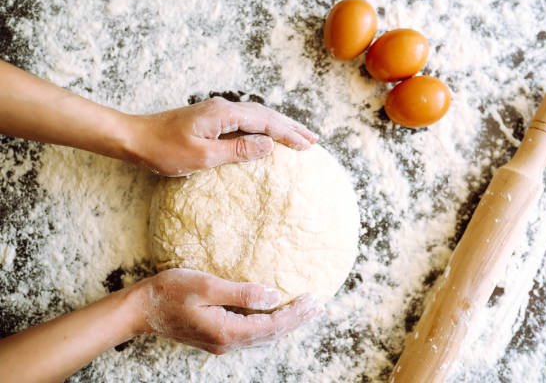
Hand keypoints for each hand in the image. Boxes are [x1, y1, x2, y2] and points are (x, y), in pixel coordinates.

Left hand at [127, 97, 317, 175]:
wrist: (134, 137)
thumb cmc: (164, 150)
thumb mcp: (202, 156)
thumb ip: (237, 151)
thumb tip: (268, 145)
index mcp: (224, 115)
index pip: (266, 123)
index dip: (289, 135)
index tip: (308, 146)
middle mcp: (223, 108)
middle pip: (266, 115)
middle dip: (291, 127)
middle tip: (313, 140)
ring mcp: (217, 111)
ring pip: (257, 115)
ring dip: (279, 125)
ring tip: (298, 135)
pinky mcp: (211, 118)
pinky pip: (246, 119)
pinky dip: (263, 126)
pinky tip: (267, 133)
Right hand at [133, 269, 322, 353]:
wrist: (141, 309)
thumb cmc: (170, 292)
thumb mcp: (207, 286)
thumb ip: (241, 293)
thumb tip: (272, 294)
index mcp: (227, 331)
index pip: (271, 325)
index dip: (295, 313)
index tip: (314, 301)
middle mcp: (227, 342)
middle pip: (271, 334)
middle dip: (296, 320)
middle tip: (319, 307)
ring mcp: (221, 342)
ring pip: (262, 337)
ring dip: (285, 323)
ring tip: (305, 311)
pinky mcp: (216, 337)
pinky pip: (251, 334)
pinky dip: (269, 325)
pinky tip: (276, 316)